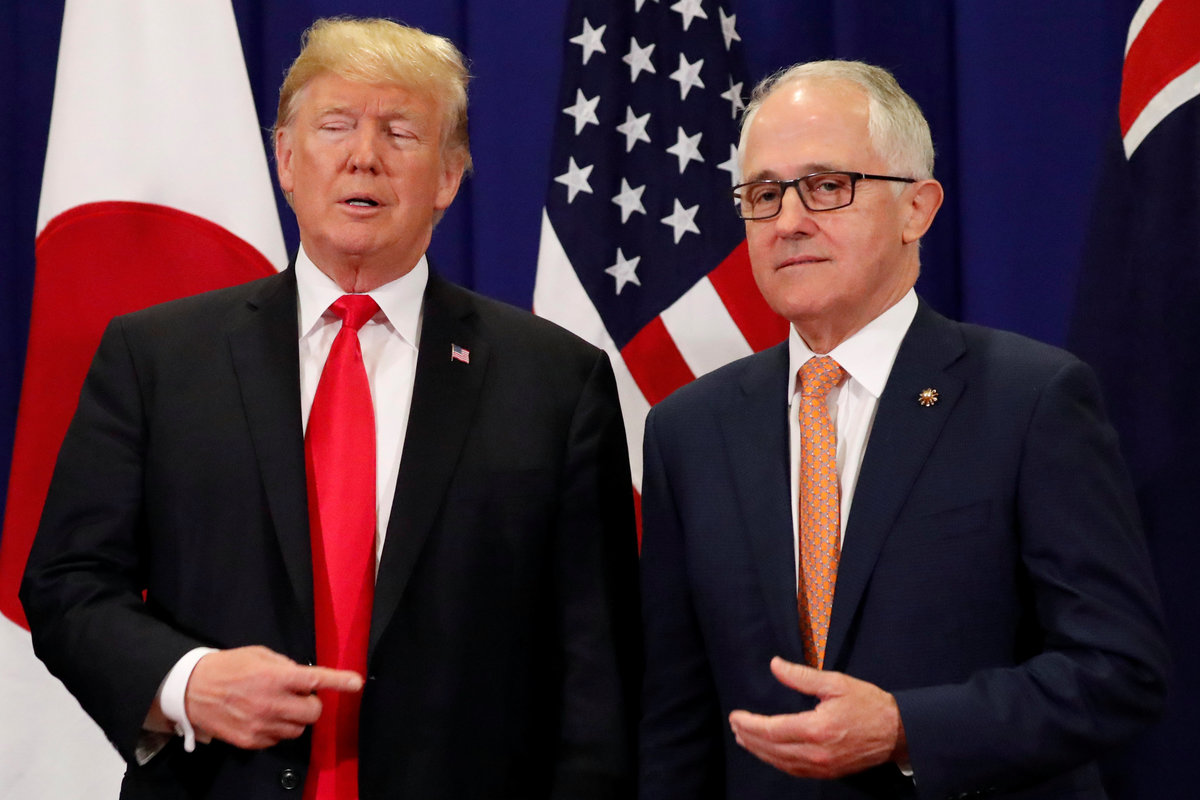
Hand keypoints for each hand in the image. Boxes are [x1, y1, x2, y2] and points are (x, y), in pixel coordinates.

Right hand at [185, 645, 362, 749]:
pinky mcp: (251, 741)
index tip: (356, 682)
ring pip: (299, 729)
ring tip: (278, 706)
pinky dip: (278, 729)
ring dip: (296, 718)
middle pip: (313, 712)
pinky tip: (264, 717)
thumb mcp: (259, 655)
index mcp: (274, 677)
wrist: (191, 690)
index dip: (339, 681)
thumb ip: (285, 666)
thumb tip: (304, 677)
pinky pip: (278, 739)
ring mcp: (261, 725)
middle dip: (312, 703)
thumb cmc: (228, 666)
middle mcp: (271, 703)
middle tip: (300, 695)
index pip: (315, 679)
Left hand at [728, 656, 906, 779]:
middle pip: (772, 748)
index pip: (773, 729)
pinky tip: (768, 753)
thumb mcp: (835, 682)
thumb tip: (775, 665)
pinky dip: (776, 761)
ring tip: (744, 738)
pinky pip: (794, 770)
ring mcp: (822, 766)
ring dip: (759, 751)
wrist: (897, 731)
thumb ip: (801, 676)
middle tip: (735, 726)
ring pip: (781, 762)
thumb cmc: (868, 704)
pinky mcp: (828, 772)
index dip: (750, 724)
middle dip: (749, 737)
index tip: (735, 715)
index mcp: (817, 728)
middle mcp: (817, 752)